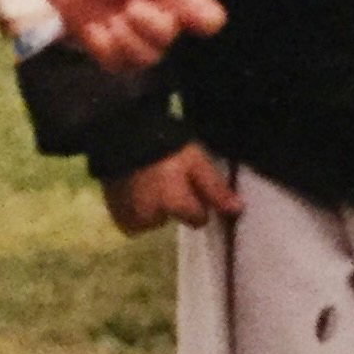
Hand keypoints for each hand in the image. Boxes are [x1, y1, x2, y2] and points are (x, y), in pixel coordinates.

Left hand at [56, 0, 224, 72]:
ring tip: (114, 18)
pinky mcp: (119, 61)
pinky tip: (96, 27)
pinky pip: (116, 62)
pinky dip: (102, 42)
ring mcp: (144, 48)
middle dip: (145, 19)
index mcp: (180, 3)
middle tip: (130, 4)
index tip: (184, 8)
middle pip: (167, 36)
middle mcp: (166, 29)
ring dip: (125, 35)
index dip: (205, 20)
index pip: (210, 20)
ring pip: (146, 58)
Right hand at [102, 143, 242, 233]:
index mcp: (173, 203)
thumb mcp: (195, 161)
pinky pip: (132, 221)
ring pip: (153, 222)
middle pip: (174, 220)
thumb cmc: (164, 143)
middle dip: (173, 204)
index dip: (196, 200)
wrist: (120, 131)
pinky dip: (135, 209)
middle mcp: (152, 217)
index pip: (198, 219)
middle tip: (166, 177)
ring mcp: (130, 217)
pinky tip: (133, 187)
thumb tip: (238, 210)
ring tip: (148, 180)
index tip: (188, 181)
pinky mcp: (115, 215)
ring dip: (153, 208)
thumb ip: (214, 189)